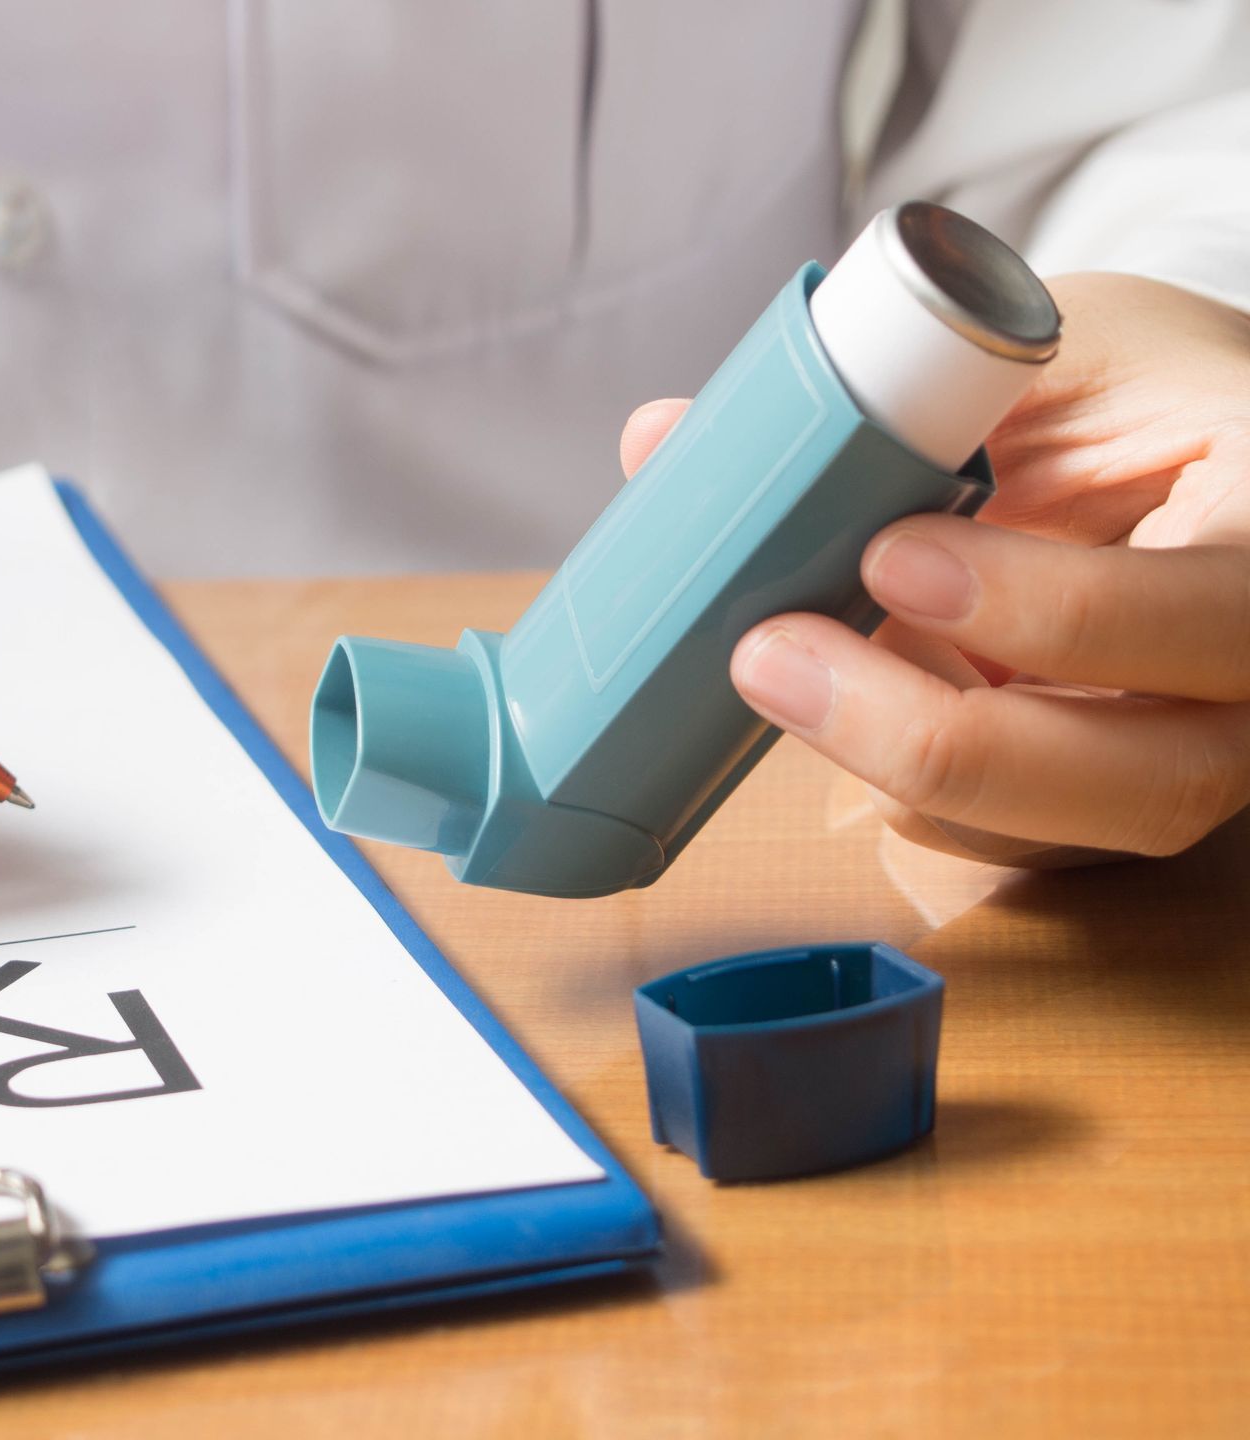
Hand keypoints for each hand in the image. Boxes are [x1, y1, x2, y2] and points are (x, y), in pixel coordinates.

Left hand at [621, 274, 1249, 864]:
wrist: (1210, 462)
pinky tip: (836, 696)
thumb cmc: (1145, 396)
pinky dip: (909, 785)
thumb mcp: (1054, 359)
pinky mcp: (1120, 792)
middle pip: (1157, 780)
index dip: (1060, 613)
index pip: (1218, 611)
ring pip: (1072, 829)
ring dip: (901, 766)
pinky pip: (1018, 838)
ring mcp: (1203, 751)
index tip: (889, 557)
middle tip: (773, 657)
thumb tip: (663, 439)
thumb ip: (899, 397)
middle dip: (945, 739)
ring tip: (773, 668)